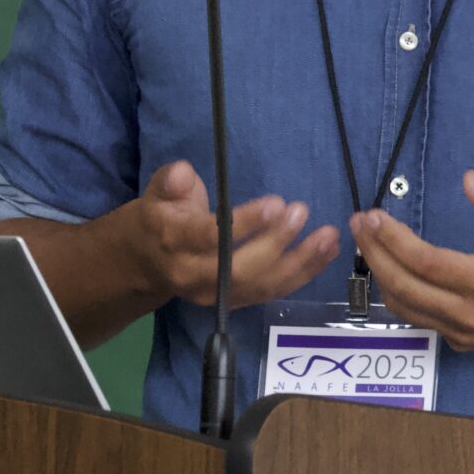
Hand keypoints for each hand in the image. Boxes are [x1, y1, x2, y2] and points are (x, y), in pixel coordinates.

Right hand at [96, 160, 337, 310]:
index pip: (210, 238)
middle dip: (275, 244)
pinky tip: (327, 252)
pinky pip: (272, 291)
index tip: (275, 203)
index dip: (244, 223)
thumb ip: (170, 182)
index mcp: (174, 243)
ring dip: (300, 263)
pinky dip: (303, 273)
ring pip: (261, 285)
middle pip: (239, 268)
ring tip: (328, 237)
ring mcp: (217, 295)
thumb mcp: (156, 192)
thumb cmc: (159, 217)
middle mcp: (194, 276)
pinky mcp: (236, 301)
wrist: (145, 263)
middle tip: (301, 212)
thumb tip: (183, 173)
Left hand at [350, 171, 473, 352]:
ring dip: (382, 276)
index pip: (425, 262)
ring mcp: (465, 334)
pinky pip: (422, 320)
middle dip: (375, 255)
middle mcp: (469, 315)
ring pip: (406, 309)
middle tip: (359, 225)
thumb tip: (467, 180)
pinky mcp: (466, 343)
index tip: (371, 217)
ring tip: (369, 244)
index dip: (392, 240)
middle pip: (404, 288)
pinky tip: (394, 272)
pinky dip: (401, 296)